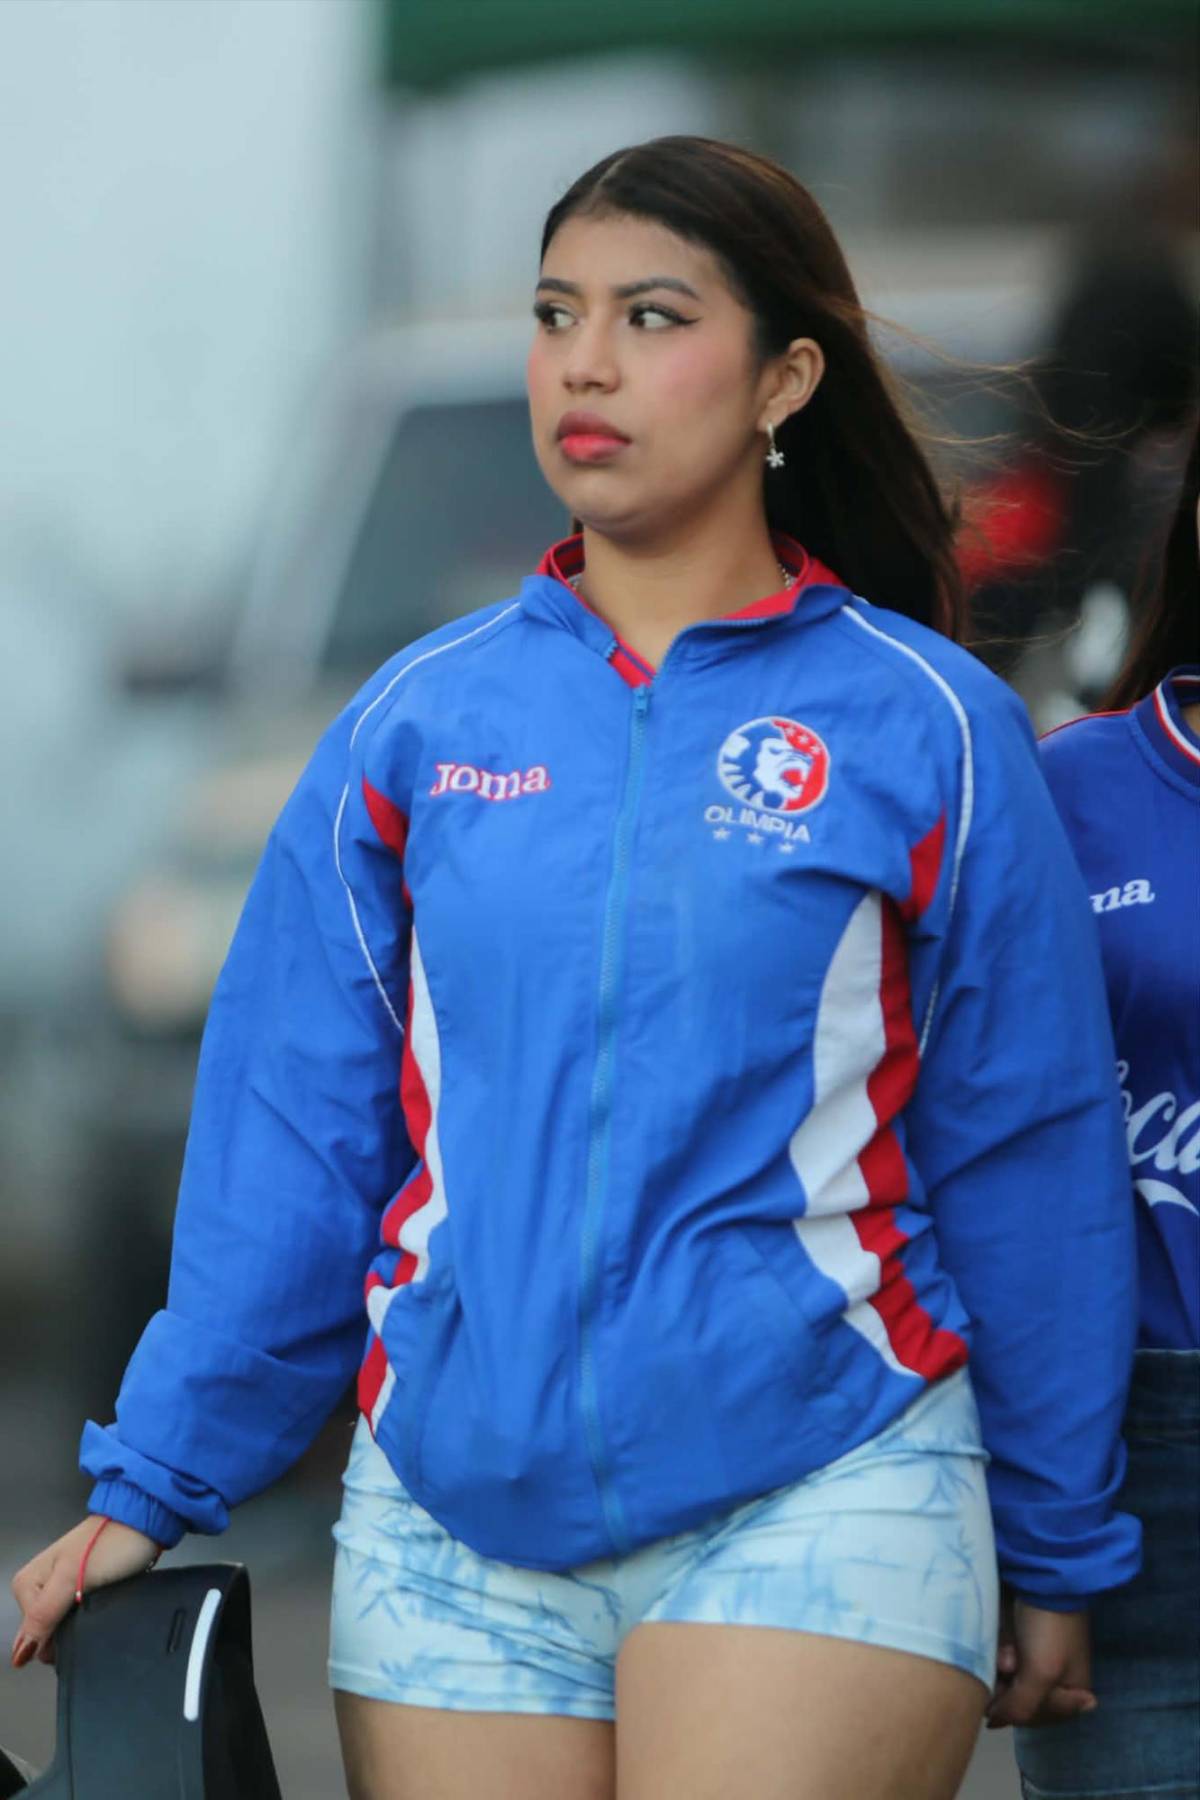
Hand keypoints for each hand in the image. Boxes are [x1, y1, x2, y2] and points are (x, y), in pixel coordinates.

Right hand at [10, 1516, 160, 1668]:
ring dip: (80, 1626)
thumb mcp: (70, 1578)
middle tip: (89, 1610)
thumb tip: (21, 1653)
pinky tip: (101, 1609)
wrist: (143, 1523)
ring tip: (98, 1606)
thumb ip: (43, 1614)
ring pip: (63, 1627)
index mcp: (27, 1583)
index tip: (78, 1618)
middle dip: (68, 1631)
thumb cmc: (109, 1543)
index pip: (32, 1637)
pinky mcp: (82, 1589)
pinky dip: (90, 1618)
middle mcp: (39, 1587)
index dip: (56, 1637)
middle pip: (46, 1634)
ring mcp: (60, 1588)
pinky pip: (78, 1618)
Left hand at [986, 1590, 1095, 1728]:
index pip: (1035, 1717)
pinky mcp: (1021, 1640)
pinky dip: (999, 1651)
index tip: (1014, 1685)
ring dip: (1000, 1668)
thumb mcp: (1042, 1674)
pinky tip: (1002, 1643)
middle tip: (1008, 1664)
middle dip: (1009, 1684)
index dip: (1019, 1707)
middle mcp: (1057, 1680)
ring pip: (1006, 1679)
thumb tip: (995, 1723)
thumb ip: (1022, 1707)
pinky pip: (1001, 1658)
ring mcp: (1038, 1659)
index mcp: (1074, 1693)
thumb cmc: (1049, 1629)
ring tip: (1004, 1652)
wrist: (1043, 1575)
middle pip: (1018, 1699)